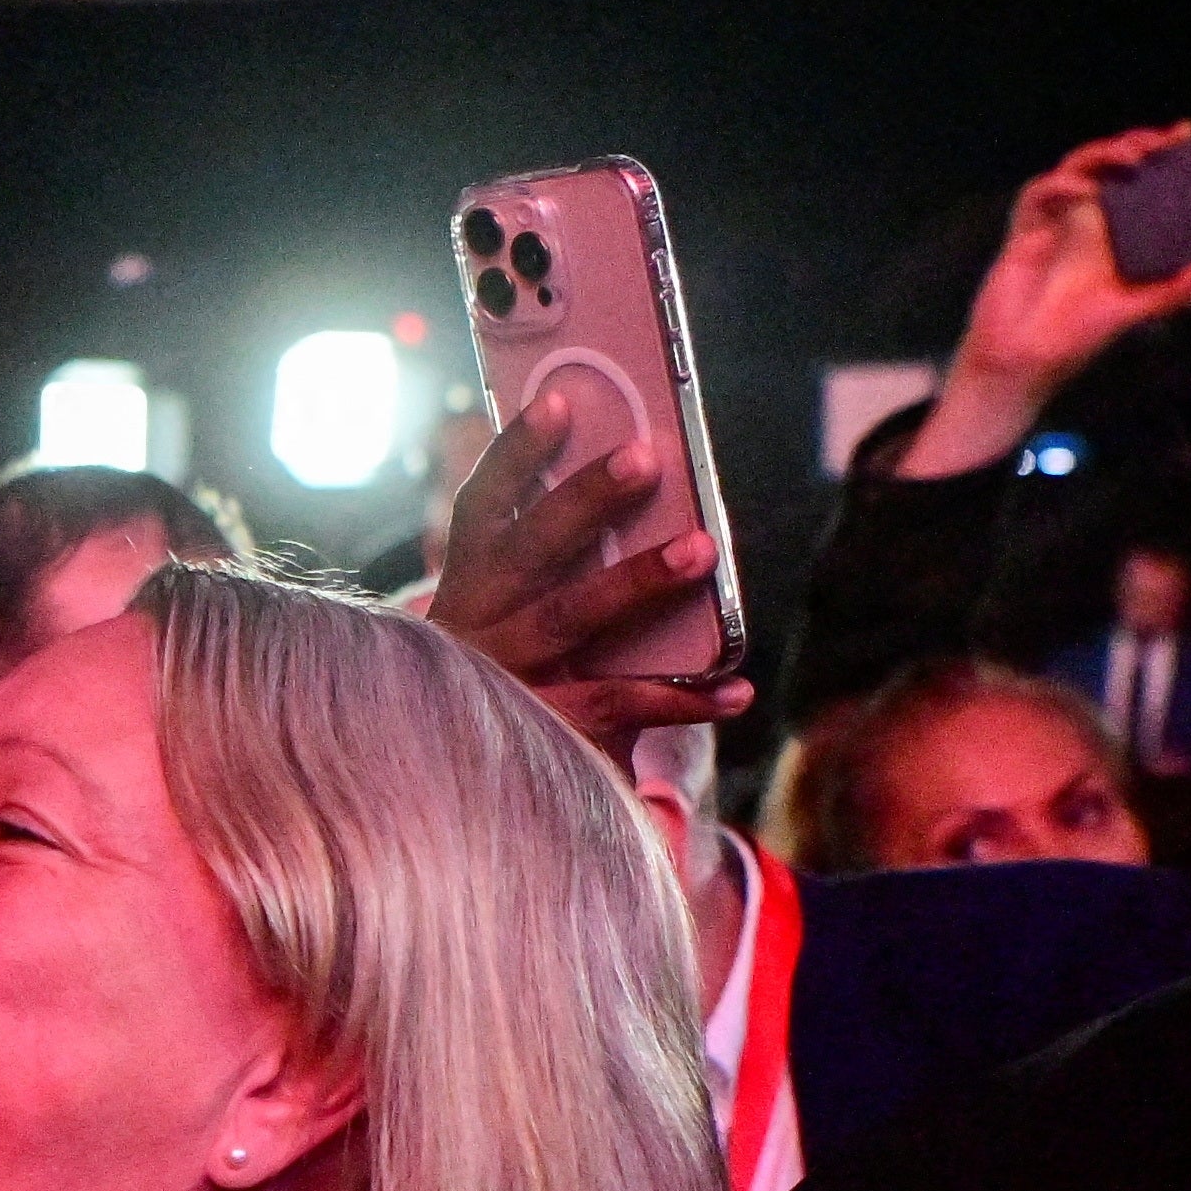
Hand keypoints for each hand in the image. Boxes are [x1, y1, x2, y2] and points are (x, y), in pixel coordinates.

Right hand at [425, 390, 754, 761]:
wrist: (454, 789)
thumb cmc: (504, 684)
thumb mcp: (504, 625)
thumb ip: (548, 569)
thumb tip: (635, 493)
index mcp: (464, 590)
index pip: (481, 510)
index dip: (515, 454)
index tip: (558, 401)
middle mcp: (474, 629)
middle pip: (529, 550)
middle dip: (585, 500)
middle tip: (646, 459)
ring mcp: (503, 680)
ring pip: (571, 617)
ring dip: (638, 580)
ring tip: (701, 549)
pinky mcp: (541, 731)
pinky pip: (620, 705)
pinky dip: (684, 699)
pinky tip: (736, 689)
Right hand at [894, 126, 1190, 476]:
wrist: (1025, 361)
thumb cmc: (1075, 337)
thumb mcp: (1137, 308)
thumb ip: (1178, 288)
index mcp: (1114, 231)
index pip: (1138, 178)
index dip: (1161, 151)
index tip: (1187, 135)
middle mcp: (1085, 219)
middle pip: (1108, 163)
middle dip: (1134, 142)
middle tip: (1162, 142)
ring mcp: (1054, 221)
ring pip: (1074, 167)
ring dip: (1102, 154)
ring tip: (1132, 158)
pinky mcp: (1025, 231)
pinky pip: (1037, 194)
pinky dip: (1060, 184)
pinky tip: (1085, 189)